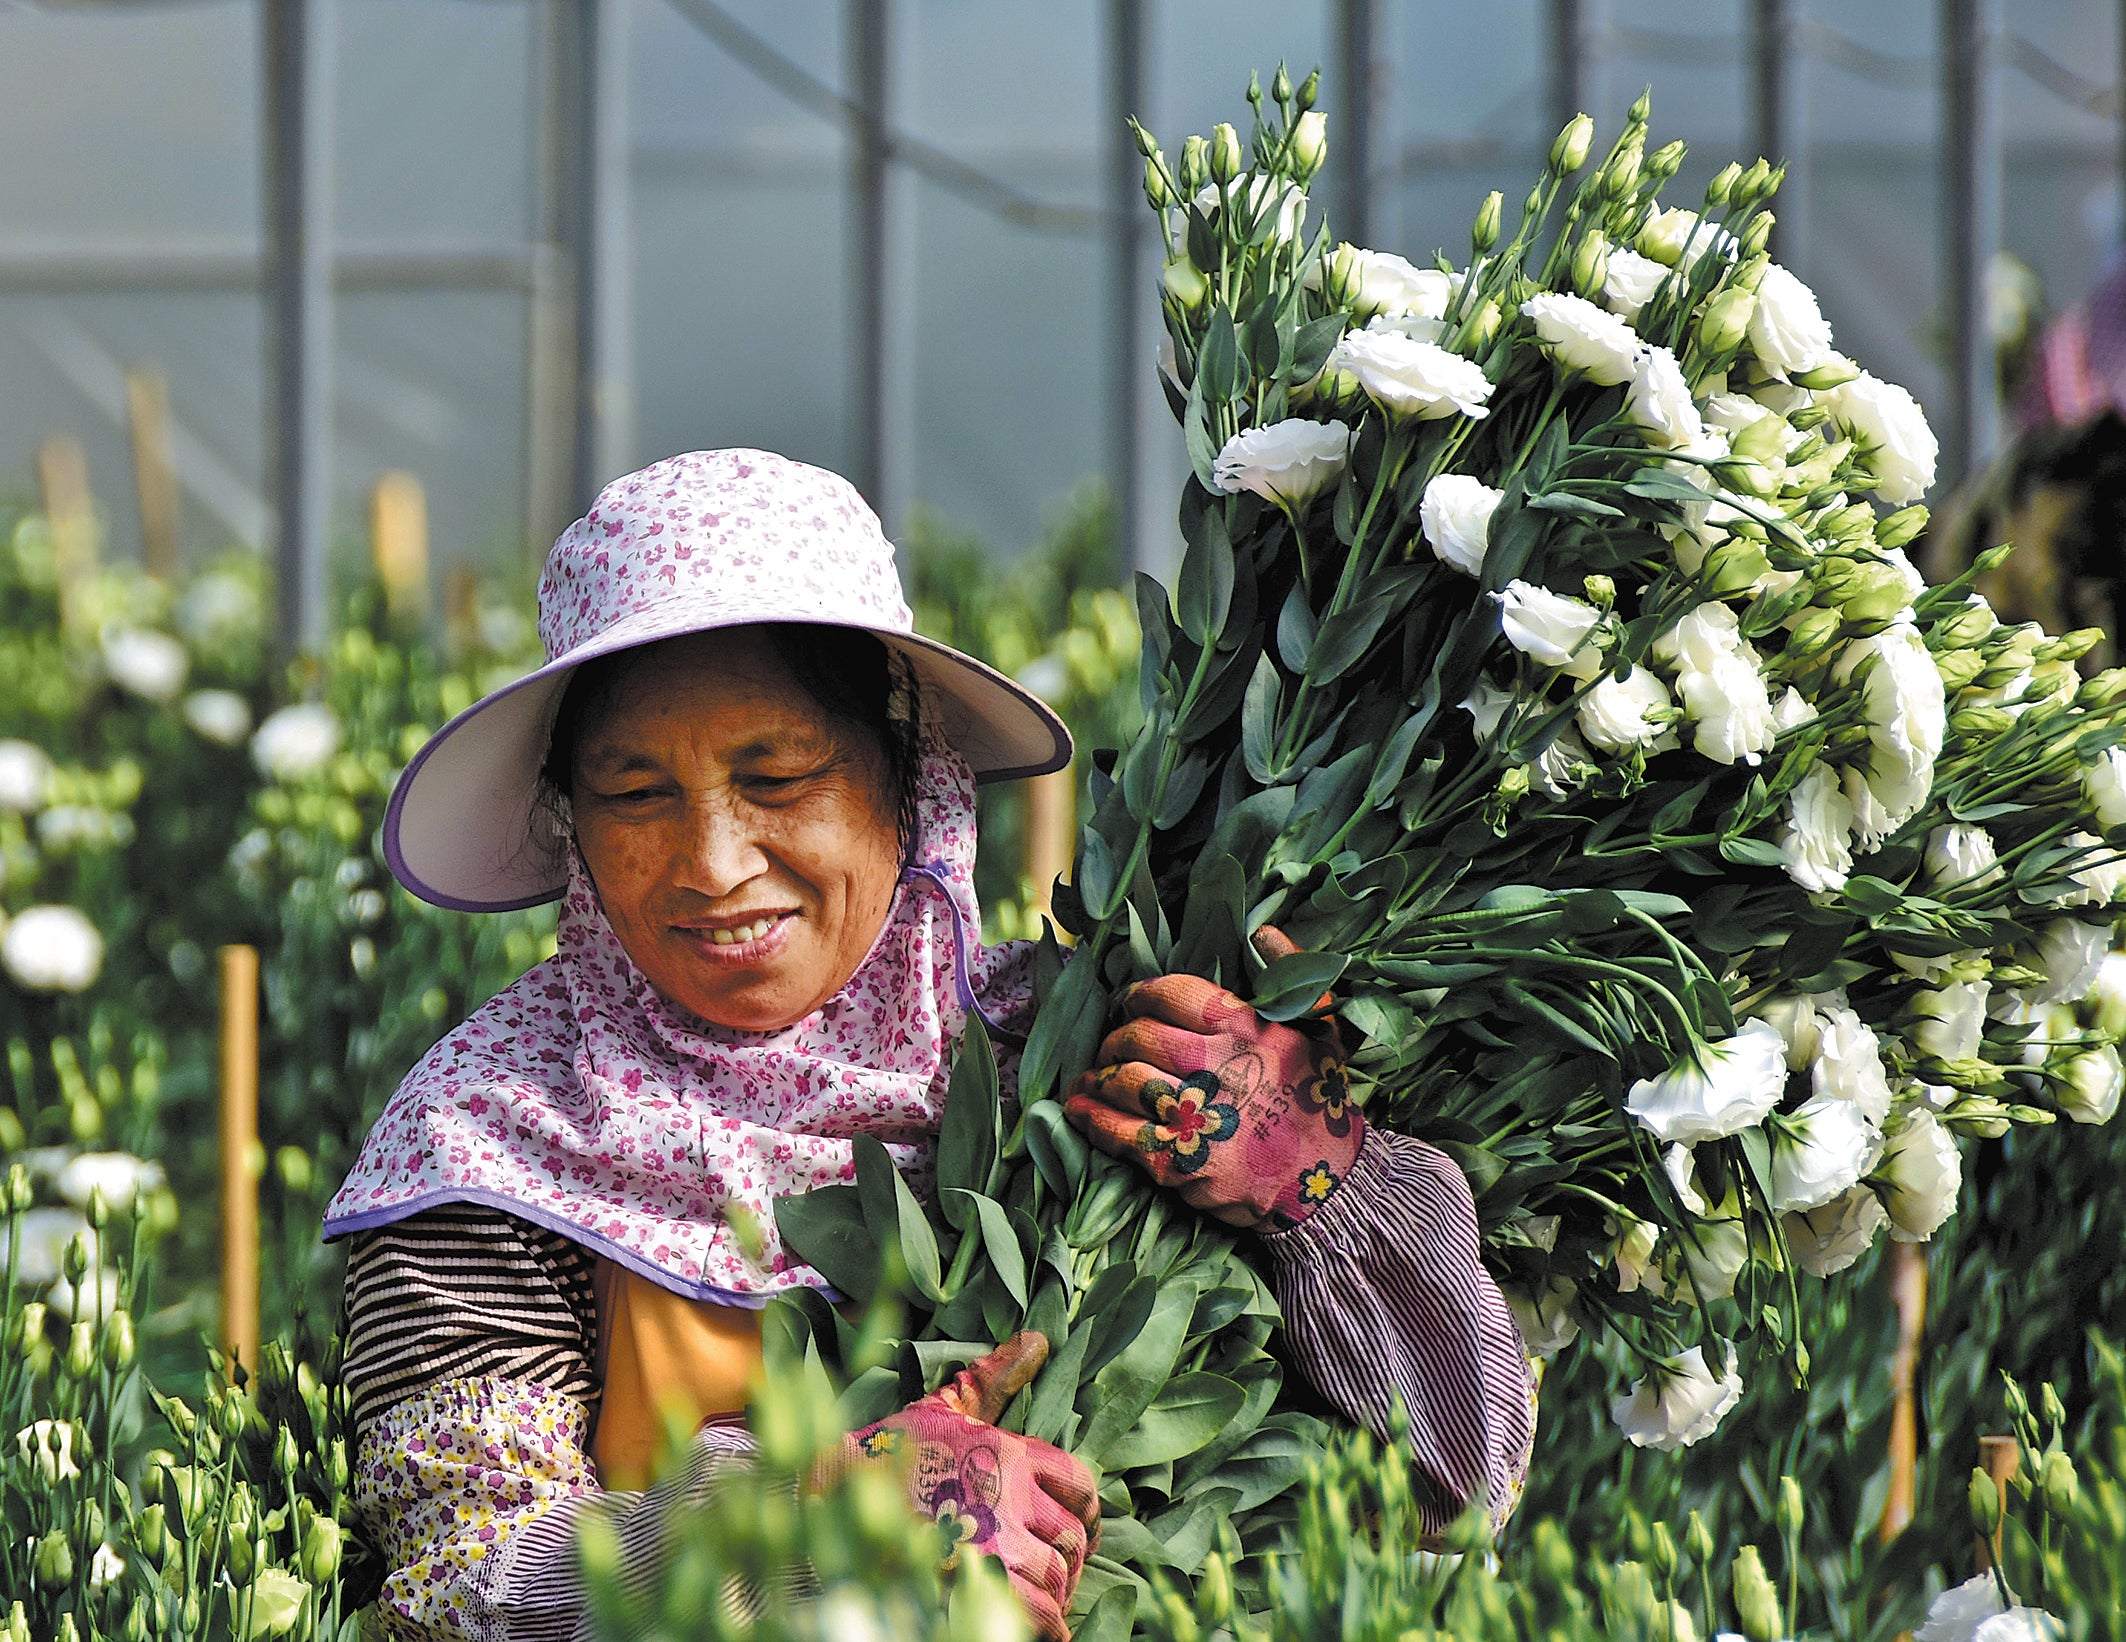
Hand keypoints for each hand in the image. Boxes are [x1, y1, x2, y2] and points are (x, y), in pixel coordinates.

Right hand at [846, 1332, 1099, 1639]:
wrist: (837, 1503)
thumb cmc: (889, 1453)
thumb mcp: (943, 1409)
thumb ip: (994, 1380)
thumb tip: (1039, 1339)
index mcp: (1011, 1453)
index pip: (1079, 1482)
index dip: (1088, 1509)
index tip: (1083, 1526)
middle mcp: (1012, 1499)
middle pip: (1072, 1535)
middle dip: (1071, 1555)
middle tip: (1061, 1567)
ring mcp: (998, 1547)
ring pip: (1057, 1576)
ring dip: (1057, 1590)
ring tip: (1046, 1595)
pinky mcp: (981, 1589)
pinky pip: (1039, 1615)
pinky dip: (1048, 1625)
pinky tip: (1043, 1627)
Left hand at [1063, 927, 1363, 1230]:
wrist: (1327, 1185)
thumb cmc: (1320, 1101)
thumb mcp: (1323, 1030)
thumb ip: (1293, 974)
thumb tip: (1262, 930)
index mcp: (1247, 1029)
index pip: (1171, 994)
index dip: (1138, 994)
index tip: (1128, 1002)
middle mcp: (1219, 1067)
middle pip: (1138, 1037)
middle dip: (1115, 1038)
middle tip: (1111, 1044)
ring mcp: (1197, 1117)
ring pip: (1123, 1081)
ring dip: (1098, 1076)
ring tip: (1092, 1076)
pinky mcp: (1179, 1163)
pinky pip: (1119, 1132)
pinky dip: (1092, 1118)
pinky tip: (1081, 1110)